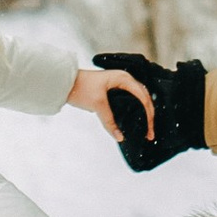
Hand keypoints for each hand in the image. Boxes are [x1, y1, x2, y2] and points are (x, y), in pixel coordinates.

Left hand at [91, 53, 206, 170]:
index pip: (143, 97)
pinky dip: (137, 109)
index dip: (149, 114)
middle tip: (150, 132)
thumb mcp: (97, 105)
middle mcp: (124, 79)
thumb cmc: (80, 87)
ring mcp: (120, 83)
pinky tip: (136, 119)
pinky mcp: (114, 89)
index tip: (149, 129)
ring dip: (144, 112)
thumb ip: (109, 121)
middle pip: (144, 97)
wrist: (65, 82)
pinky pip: (131, 99)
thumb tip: (119, 137)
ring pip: (139, 98)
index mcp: (123, 78)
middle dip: (150, 115)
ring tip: (147, 127)